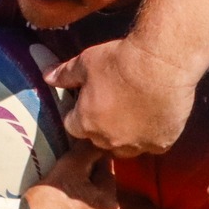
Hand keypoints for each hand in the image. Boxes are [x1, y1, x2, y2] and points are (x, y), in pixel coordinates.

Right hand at [21, 144, 118, 208]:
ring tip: (57, 199)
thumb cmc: (47, 200)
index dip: (90, 162)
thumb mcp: (69, 167)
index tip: (75, 158)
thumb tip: (99, 141)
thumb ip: (88, 151)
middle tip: (64, 177)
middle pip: (96, 197)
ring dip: (77, 207)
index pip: (106, 173)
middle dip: (85, 185)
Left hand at [46, 39, 195, 156]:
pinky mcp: (160, 144)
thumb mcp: (86, 62)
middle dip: (102, 126)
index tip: (88, 102)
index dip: (80, 114)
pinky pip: (151, 145)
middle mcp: (109, 140)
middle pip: (99, 140)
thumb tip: (46, 76)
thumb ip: (65, 74)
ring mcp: (136, 145)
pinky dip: (152, 135)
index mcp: (86, 123)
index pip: (74, 127)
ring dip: (126, 135)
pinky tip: (156, 116)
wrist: (162, 65)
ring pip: (126, 147)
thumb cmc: (120, 61)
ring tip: (135, 112)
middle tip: (114, 104)